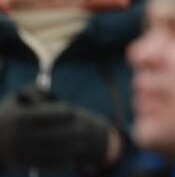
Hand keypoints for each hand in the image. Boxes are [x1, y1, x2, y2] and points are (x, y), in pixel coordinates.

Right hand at [0, 88, 115, 168]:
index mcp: (22, 117)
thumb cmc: (8, 112)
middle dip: (72, 133)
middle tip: (84, 130)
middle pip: (54, 135)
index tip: (71, 112)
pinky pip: (44, 164)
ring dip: (69, 149)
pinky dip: (59, 163)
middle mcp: (23, 135)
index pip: (50, 115)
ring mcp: (22, 150)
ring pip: (51, 152)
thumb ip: (37, 91)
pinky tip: (71, 160)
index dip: (64, 113)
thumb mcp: (17, 97)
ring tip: (81, 145)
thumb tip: (56, 97)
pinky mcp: (23, 162)